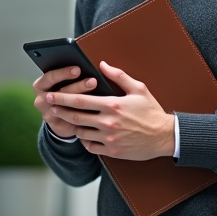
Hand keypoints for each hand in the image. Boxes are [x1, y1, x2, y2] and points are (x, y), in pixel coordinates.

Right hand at [32, 66, 99, 139]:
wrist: (62, 119)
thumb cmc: (67, 93)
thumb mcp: (65, 81)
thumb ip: (72, 74)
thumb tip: (94, 65)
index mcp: (41, 84)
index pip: (50, 77)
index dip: (64, 73)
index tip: (78, 69)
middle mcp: (41, 99)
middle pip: (59, 93)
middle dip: (78, 86)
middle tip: (93, 81)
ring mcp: (47, 113)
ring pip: (65, 107)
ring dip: (82, 101)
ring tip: (96, 97)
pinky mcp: (57, 124)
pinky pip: (70, 120)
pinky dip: (82, 115)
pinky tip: (95, 111)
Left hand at [43, 61, 173, 160]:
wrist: (165, 136)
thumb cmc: (151, 112)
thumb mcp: (138, 89)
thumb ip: (118, 76)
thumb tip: (102, 65)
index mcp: (112, 105)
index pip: (80, 100)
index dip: (62, 98)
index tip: (51, 95)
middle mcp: (108, 122)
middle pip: (75, 117)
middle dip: (60, 111)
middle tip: (50, 106)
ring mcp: (109, 138)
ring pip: (80, 132)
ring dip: (73, 126)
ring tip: (68, 119)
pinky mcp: (112, 150)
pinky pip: (90, 146)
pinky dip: (84, 140)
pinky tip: (84, 134)